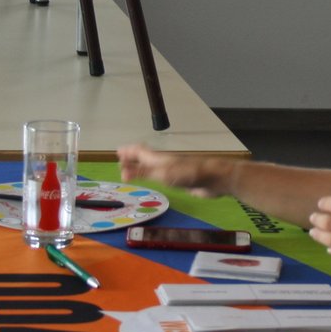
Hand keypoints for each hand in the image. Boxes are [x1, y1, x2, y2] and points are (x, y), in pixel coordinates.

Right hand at [118, 145, 232, 197]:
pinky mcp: (180, 179)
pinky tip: (155, 180)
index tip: (117, 151)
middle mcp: (163, 162)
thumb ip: (143, 173)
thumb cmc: (188, 174)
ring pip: (153, 166)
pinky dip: (152, 176)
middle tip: (121, 160)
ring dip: (141, 167)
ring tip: (133, 170)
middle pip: (145, 157)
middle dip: (132, 158)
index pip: (139, 151)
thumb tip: (121, 172)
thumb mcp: (162, 173)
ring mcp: (172, 170)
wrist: (213, 179)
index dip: (128, 151)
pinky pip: (161, 176)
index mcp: (158, 158)